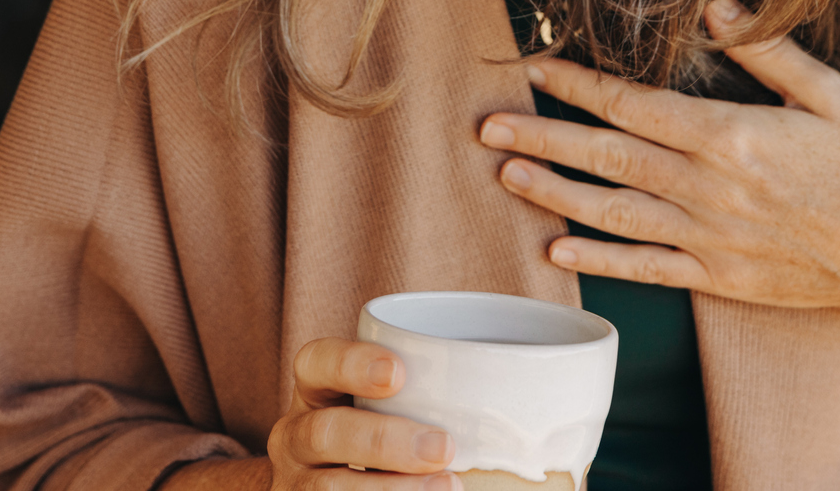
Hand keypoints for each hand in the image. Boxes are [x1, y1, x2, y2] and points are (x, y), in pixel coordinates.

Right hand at [264, 338, 460, 489]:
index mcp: (314, 392)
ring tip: (450, 490)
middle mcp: (294, 437)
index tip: (399, 372)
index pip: (315, 362)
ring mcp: (296, 486)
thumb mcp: (389, 408)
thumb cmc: (384, 437)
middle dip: (384, 441)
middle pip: (324, 433)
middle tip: (445, 448)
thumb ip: (436, 390)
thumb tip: (545, 372)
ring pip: (327, 490)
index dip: (350, 364)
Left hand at [477, 0, 839, 333]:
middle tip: (486, 128)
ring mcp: (710, 239)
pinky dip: (599, 261)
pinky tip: (557, 250)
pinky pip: (647, 269)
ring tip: (506, 176)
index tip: (535, 66)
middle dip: (542, 139)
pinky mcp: (718, 279)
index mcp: (731, 136)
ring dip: (555, 194)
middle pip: (608, 158)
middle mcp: (710, 189)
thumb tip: (712, 4)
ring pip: (614, 214)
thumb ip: (765, 49)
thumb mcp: (827, 92)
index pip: (634, 105)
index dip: (578, 85)